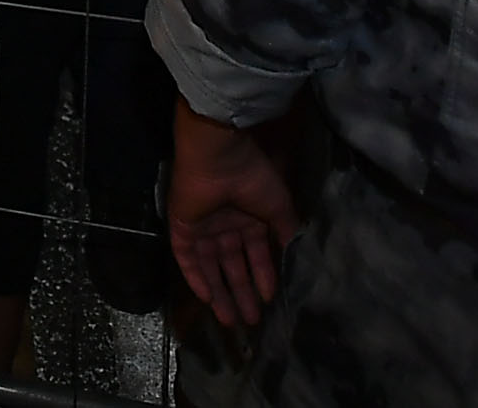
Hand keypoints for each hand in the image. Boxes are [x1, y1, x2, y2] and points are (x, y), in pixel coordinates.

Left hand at [168, 107, 297, 328]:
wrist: (220, 155)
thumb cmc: (253, 178)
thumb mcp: (279, 208)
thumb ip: (286, 233)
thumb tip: (296, 257)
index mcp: (248, 218)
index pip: (256, 255)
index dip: (263, 277)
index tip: (272, 301)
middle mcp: (225, 225)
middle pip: (232, 266)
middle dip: (242, 293)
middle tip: (252, 321)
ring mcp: (202, 226)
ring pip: (210, 267)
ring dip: (220, 293)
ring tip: (231, 320)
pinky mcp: (181, 226)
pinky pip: (186, 257)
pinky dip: (196, 277)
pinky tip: (207, 299)